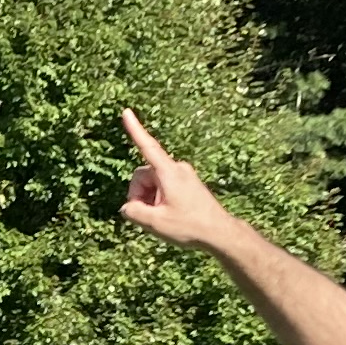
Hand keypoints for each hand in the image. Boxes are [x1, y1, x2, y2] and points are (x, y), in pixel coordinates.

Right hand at [117, 109, 238, 248]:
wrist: (220, 233)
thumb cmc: (190, 226)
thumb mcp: (155, 223)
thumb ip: (134, 212)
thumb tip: (128, 207)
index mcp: (168, 172)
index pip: (147, 147)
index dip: (135, 129)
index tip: (126, 112)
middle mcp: (177, 168)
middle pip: (143, 174)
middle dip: (139, 194)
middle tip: (148, 216)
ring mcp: (183, 175)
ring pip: (152, 182)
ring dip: (150, 199)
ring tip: (162, 218)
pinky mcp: (187, 182)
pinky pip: (163, 186)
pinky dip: (159, 199)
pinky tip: (169, 215)